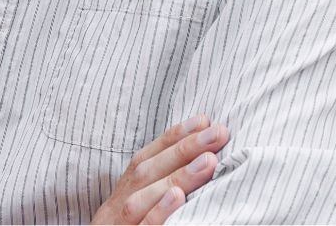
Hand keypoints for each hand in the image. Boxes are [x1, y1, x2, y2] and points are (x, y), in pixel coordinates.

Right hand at [90, 115, 229, 224]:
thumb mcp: (134, 209)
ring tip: (209, 161)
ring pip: (144, 199)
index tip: (204, 121)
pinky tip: (177, 199)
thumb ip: (154, 188)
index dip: (173, 137)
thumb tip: (198, 160)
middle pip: (147, 172)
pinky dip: (158, 214)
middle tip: (218, 133)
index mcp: (121, 196)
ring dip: (176, 176)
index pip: (145, 159)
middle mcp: (117, 208)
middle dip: (183, 149)